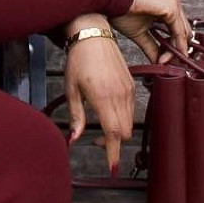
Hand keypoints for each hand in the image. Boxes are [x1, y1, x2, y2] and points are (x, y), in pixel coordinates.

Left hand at [63, 29, 135, 175]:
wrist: (93, 35)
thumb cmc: (78, 60)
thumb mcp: (71, 90)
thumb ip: (76, 117)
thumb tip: (74, 139)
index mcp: (104, 98)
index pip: (113, 134)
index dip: (113, 153)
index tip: (112, 167)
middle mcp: (120, 96)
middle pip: (124, 132)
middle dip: (113, 143)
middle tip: (95, 141)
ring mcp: (129, 90)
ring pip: (129, 122)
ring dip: (117, 131)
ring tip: (100, 127)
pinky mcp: (132, 85)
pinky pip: (132, 110)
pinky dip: (122, 118)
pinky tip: (108, 113)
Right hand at [112, 0, 193, 64]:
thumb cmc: (120, 9)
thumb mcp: (139, 33)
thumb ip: (151, 47)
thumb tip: (158, 62)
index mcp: (166, 5)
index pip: (177, 30)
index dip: (173, 48)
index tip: (162, 61)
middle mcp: (173, 2)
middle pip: (183, 32)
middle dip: (176, 50)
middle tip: (164, 63)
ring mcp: (173, 2)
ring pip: (184, 32)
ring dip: (177, 49)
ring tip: (164, 61)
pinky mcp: (171, 6)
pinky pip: (179, 30)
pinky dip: (177, 45)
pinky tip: (168, 55)